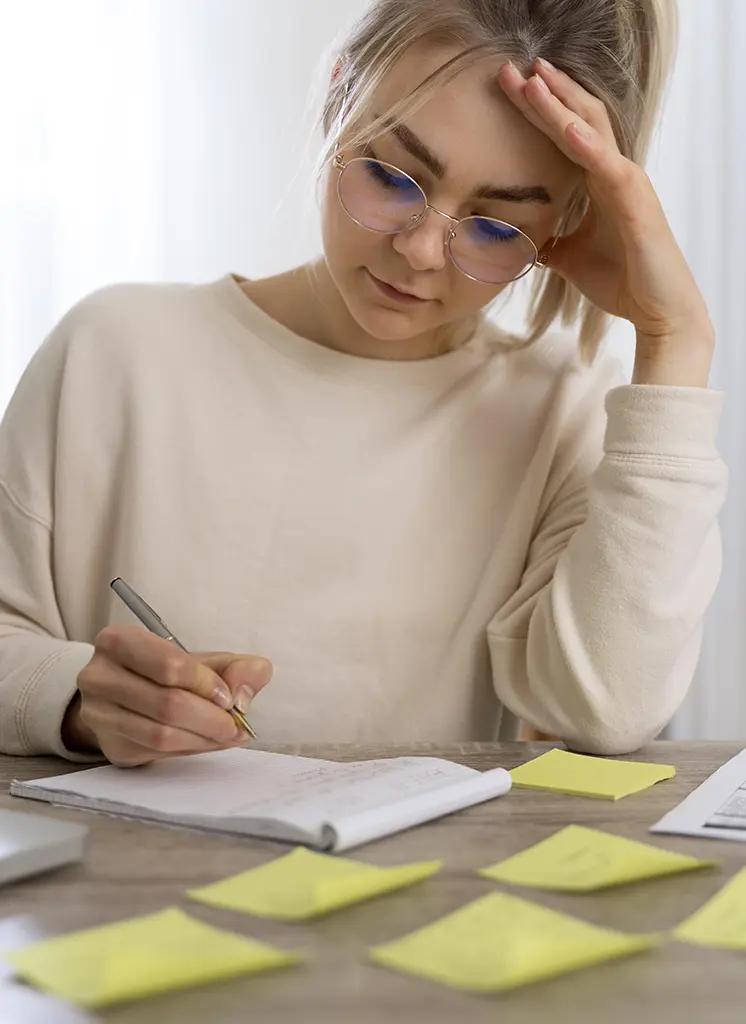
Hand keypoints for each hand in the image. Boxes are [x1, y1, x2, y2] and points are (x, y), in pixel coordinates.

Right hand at [63, 626, 272, 766]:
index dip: (206, 684)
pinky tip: (206, 742)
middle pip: (166, 704)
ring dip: (203, 739)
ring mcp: (99, 714)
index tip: (228, 697)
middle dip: (210, 718)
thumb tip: (242, 695)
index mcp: (119, 642)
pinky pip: (156, 753)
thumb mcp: (206, 659)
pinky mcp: (110, 745)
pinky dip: (189, 750)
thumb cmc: (170, 673)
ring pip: (160, 734)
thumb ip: (239, 667)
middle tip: (235, 726)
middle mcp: (99, 677)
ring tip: (227, 736)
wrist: (128, 694)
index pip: (170, 666)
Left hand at [498, 59, 714, 383]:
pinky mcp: (635, 204)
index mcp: (599, 182)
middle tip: (509, 67)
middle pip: (577, 119)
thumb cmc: (622, 281)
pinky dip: (587, 145)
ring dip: (560, 106)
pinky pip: (609, 167)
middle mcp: (614, 173)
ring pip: (592, 132)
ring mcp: (627, 184)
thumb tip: (524, 240)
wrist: (658, 311)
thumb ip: (550, 241)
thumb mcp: (570, 259)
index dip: (539, 108)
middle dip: (543, 93)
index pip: (566, 133)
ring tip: (531, 80)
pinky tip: (566, 126)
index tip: (509, 85)